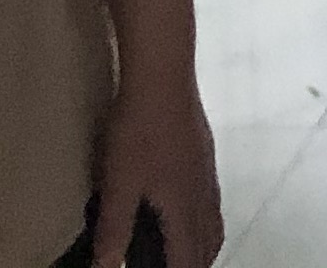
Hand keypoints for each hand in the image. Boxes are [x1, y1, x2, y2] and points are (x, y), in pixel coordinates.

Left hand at [95, 50, 224, 267]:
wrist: (164, 77)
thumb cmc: (138, 133)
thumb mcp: (118, 184)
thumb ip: (113, 230)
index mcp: (184, 210)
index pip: (189, 260)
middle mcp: (203, 196)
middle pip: (208, 244)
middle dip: (195, 264)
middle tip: (175, 266)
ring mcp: (207, 172)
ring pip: (213, 221)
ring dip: (201, 243)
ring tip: (180, 248)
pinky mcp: (205, 153)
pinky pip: (211, 199)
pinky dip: (202, 218)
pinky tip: (181, 204)